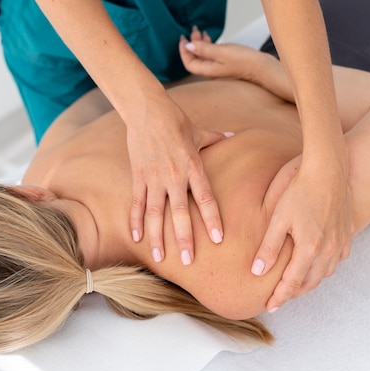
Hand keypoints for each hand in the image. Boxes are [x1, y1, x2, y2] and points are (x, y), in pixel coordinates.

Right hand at [127, 88, 227, 264]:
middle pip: (179, 210)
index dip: (211, 217)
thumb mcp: (199, 131)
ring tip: (159, 257)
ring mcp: (154, 177)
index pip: (205, 196)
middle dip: (184, 236)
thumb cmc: (175, 120)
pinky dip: (135, 221)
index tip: (217, 238)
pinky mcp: (138, 176)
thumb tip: (234, 136)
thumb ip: (216, 138)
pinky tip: (137, 238)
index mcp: (192, 165)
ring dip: (157, 236)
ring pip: (155, 212)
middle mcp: (174, 175)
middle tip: (189, 260)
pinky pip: (136, 202)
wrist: (147, 110)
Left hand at [179, 26, 260, 79]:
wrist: (262, 67)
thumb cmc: (244, 61)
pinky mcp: (227, 63)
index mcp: (208, 70)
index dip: (184, 51)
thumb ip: (204, 49)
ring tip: (200, 32)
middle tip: (192, 30)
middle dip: (192, 44)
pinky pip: (213, 54)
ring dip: (200, 43)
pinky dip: (209, 46)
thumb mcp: (222, 52)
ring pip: (204, 55)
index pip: (189, 62)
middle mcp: (212, 71)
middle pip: (196, 58)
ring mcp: (219, 67)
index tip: (183, 38)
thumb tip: (188, 46)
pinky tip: (211, 39)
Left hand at [252, 154, 352, 310]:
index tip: (269, 306)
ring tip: (295, 284)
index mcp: (309, 249)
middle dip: (294, 293)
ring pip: (325, 273)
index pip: (292, 283)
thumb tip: (257, 272)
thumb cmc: (300, 191)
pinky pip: (337, 260)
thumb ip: (269, 247)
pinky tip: (317, 265)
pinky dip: (325, 268)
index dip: (280, 296)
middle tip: (280, 298)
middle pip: (310, 282)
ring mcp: (340, 243)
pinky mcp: (347, 234)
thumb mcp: (278, 218)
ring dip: (309, 282)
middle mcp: (328, 250)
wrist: (328, 171)